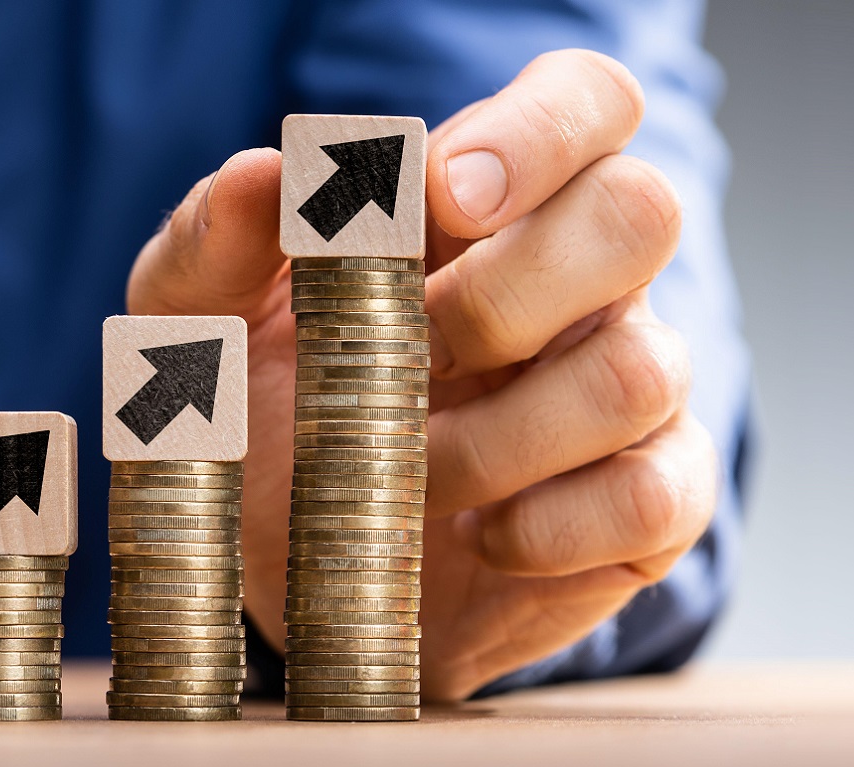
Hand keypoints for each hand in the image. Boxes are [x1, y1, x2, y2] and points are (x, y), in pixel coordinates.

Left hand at [126, 50, 717, 700]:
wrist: (295, 578)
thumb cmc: (258, 418)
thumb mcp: (199, 329)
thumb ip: (212, 243)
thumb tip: (261, 175)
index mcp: (485, 206)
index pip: (586, 101)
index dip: (538, 130)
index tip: (442, 197)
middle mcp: (579, 283)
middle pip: (642, 212)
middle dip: (508, 293)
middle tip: (413, 356)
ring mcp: (627, 388)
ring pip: (640, 369)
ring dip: (500, 439)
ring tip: (412, 475)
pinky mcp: (644, 503)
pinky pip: (654, 497)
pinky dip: (551, 527)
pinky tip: (482, 537)